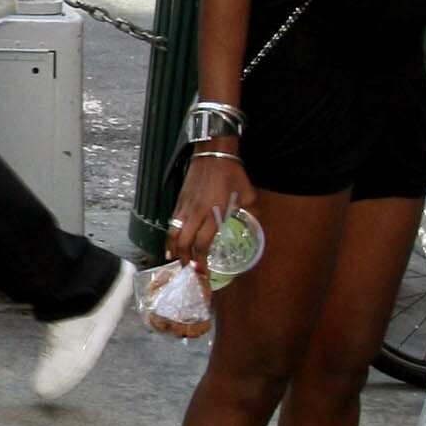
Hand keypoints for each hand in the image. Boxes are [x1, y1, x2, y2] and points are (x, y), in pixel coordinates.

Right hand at [166, 151, 256, 270]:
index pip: (202, 243)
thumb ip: (251, 213)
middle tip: (189, 270)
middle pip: (183, 242)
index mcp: (213, 212)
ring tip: (174, 260)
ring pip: (172, 232)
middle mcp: (196, 212)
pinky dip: (170, 235)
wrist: (213, 153)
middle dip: (184, 259)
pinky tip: (171, 242)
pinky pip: (171, 222)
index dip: (201, 260)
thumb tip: (256, 227)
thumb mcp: (248, 194)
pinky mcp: (179, 200)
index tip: (202, 272)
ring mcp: (184, 206)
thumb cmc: (232, 173)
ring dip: (172, 249)